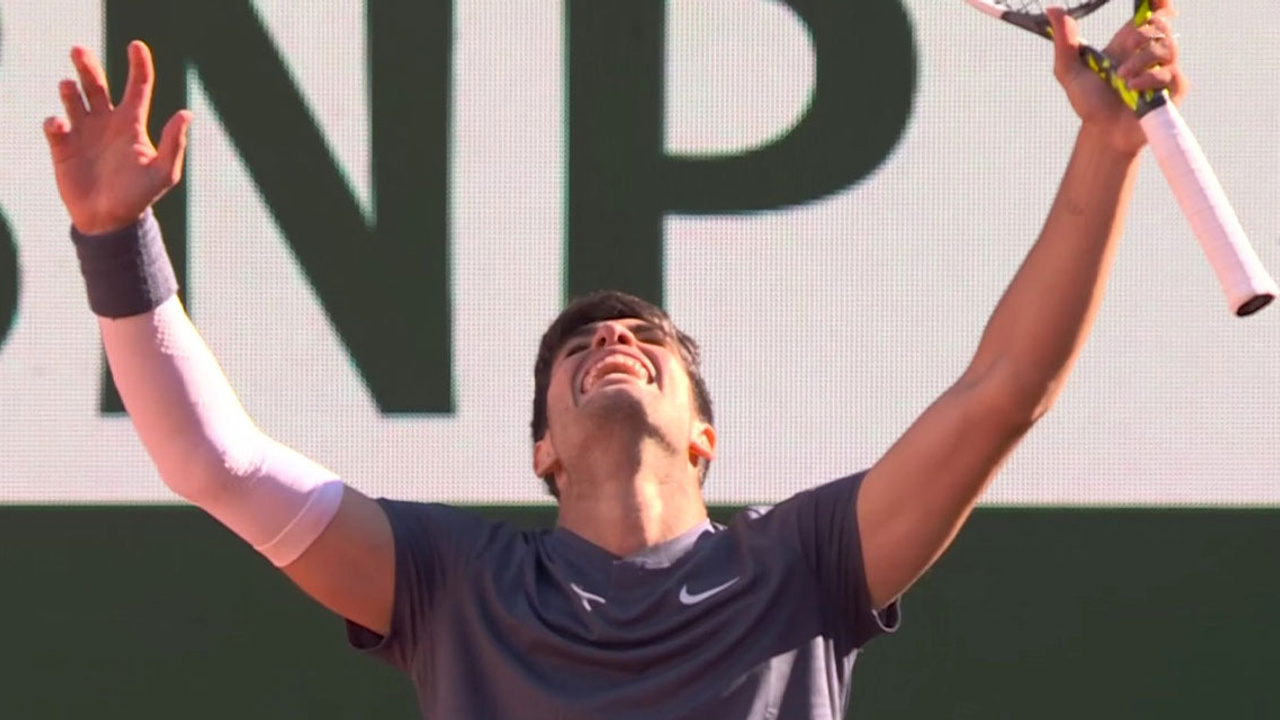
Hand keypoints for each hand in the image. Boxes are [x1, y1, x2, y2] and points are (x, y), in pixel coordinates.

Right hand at [43, 41, 191, 235]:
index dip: (138, 64)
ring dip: (70, 89)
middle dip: (87, 65)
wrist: (110, 221)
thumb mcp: (163, 172)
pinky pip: (54, 125)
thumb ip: (174, 143)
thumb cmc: (140, 196)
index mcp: (132, 124)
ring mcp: (84, 132)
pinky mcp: (63, 146)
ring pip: (73, 98)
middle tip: (78, 49)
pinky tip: (59, 125)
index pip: (138, 86)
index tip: (136, 45)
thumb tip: (186, 113)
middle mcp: (107, 122)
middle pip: (97, 84)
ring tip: (68, 86)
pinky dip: (54, 121)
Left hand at [1049, 0, 1185, 155]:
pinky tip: (1132, 88)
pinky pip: (1170, 73)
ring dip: (1141, 59)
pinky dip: (1149, 79)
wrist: (1102, 133)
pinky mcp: (1174, 88)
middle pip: (1161, 25)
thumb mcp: (1069, 71)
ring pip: (1166, 47)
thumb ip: (1064, 41)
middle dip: (1143, 33)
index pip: (1150, 13)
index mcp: (1128, 42)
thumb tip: (1053, 10)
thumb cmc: (1089, 102)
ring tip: (1122, 77)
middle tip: (1128, 46)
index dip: (1157, 2)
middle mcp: (1148, 52)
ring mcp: (1164, 69)